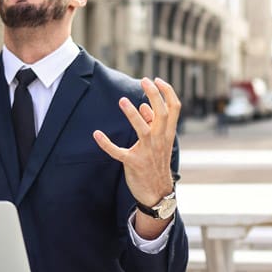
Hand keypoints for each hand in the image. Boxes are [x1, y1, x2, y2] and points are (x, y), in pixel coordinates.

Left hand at [93, 77, 180, 212]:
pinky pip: (118, 152)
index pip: (174, 108)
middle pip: (161, 113)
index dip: (167, 92)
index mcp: (167, 134)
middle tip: (144, 80)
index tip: (157, 80)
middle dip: (154, 95)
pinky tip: (97, 134)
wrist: (157, 192)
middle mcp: (160, 140)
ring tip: (122, 100)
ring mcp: (147, 152)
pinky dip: (107, 143)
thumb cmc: (156, 163)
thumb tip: (144, 106)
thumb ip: (153, 124)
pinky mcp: (133, 163)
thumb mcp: (160, 143)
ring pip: (142, 130)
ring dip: (132, 114)